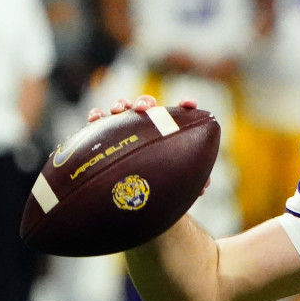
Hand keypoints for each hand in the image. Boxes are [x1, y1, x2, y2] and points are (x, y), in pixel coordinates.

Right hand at [87, 95, 209, 196]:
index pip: (178, 115)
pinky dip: (97, 116)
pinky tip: (96, 118)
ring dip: (121, 104)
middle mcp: (145, 126)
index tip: (189, 104)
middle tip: (143, 109)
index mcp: (166, 132)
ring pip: (122, 108)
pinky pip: (98, 122)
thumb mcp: (175, 183)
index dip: (185, 107)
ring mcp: (124, 128)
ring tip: (118, 110)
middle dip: (144, 102)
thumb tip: (204, 186)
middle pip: (146, 106)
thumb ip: (189, 181)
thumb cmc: (158, 187)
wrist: (131, 197)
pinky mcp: (103, 136)